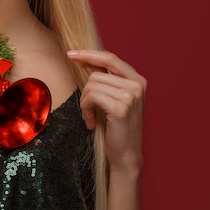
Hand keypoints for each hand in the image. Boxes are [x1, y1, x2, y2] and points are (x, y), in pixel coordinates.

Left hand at [68, 49, 145, 172]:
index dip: (89, 54)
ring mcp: (131, 95)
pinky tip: (90, 122)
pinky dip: (85, 109)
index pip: (110, 58)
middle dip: (86, 91)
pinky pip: (91, 97)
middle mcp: (137, 84)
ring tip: (91, 116)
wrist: (126, 155)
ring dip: (85, 102)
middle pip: (96, 74)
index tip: (71, 54)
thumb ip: (108, 80)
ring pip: (91, 85)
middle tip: (87, 108)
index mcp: (137, 79)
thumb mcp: (116, 98)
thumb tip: (86, 61)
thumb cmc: (117, 127)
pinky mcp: (121, 107)